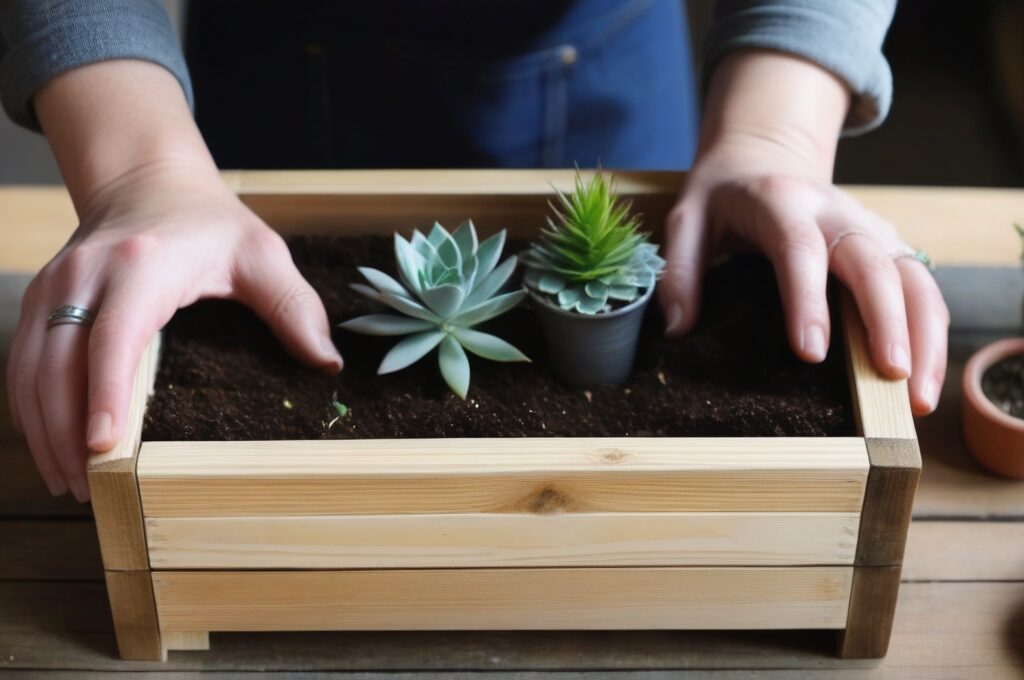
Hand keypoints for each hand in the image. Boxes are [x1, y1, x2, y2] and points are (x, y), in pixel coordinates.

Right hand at [6, 162, 341, 500]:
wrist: (148, 182)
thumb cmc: (209, 223)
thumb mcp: (262, 254)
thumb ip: (294, 306)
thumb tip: (328, 364)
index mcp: (141, 266)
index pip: (114, 338)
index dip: (105, 394)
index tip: (103, 448)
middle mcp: (86, 276)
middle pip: (58, 365)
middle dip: (67, 434)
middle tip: (92, 491)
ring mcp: (54, 288)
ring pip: (29, 371)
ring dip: (42, 432)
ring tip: (70, 484)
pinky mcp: (40, 302)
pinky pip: (22, 363)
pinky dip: (29, 410)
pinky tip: (51, 448)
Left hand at [658, 51, 948, 415]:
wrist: (764, 154)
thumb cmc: (723, 195)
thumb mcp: (686, 219)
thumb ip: (680, 270)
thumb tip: (678, 329)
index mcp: (780, 201)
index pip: (799, 249)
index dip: (808, 300)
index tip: (811, 353)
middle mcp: (836, 212)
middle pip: (872, 263)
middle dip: (887, 321)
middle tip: (891, 376)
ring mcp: (870, 228)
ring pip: (912, 276)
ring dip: (923, 334)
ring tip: (919, 397)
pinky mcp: (890, 246)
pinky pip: (921, 286)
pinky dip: (931, 330)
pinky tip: (926, 378)